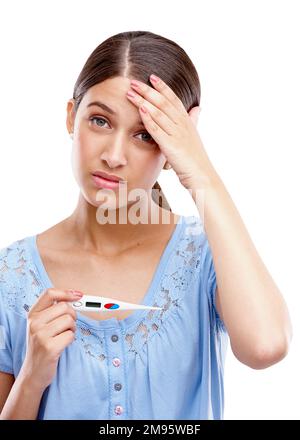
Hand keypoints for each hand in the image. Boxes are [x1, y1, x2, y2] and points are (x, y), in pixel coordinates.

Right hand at [19, 288, 81, 390]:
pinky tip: (63, 344)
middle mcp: (34, 323)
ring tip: (64, 335)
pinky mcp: (50, 348)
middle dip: (72, 315)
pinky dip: (71, 339)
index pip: (50, 293)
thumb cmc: (41, 346)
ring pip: (69, 320)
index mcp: (32, 314)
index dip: (66, 292)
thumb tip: (76, 296)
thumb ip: (53, 310)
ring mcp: (41, 335)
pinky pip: (71, 335)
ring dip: (72, 328)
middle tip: (69, 325)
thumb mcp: (40, 325)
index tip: (79, 295)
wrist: (33, 372)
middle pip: (64, 307)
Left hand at [126, 74, 215, 189]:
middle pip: (163, 102)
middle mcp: (182, 124)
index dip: (162, 87)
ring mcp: (177, 134)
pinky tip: (139, 110)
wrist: (202, 176)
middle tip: (133, 81)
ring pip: (158, 112)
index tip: (151, 76)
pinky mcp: (171, 145)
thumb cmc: (196, 159)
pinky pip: (157, 129)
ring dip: (143, 101)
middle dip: (148, 90)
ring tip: (130, 93)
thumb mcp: (195, 136)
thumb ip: (193, 121)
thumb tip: (197, 108)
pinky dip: (148, 119)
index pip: (173, 98)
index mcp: (187, 121)